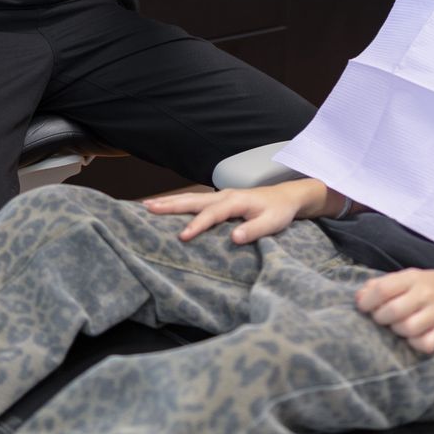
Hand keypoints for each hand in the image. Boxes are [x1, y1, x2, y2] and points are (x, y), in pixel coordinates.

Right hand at [142, 181, 316, 244]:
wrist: (286, 197)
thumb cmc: (279, 211)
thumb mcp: (272, 223)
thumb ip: (254, 230)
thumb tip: (234, 239)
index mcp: (236, 201)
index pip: (212, 214)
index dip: (197, 225)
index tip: (182, 236)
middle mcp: (224, 195)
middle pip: (193, 200)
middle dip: (170, 205)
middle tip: (148, 208)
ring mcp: (220, 195)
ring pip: (190, 198)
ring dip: (170, 201)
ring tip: (148, 205)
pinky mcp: (218, 199)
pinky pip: (194, 200)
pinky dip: (178, 202)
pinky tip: (167, 207)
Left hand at [355, 269, 433, 353]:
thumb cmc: (426, 286)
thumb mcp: (406, 277)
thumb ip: (381, 285)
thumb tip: (359, 298)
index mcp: (412, 278)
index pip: (383, 289)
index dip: (367, 301)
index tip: (364, 307)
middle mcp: (426, 293)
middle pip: (394, 311)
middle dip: (380, 318)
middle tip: (382, 319)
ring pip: (408, 329)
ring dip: (397, 331)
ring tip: (398, 326)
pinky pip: (426, 344)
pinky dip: (415, 344)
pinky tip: (414, 337)